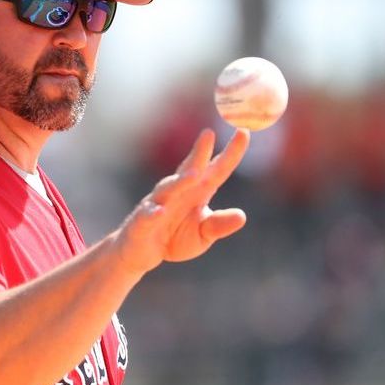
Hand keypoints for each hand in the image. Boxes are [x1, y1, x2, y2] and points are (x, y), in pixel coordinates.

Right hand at [113, 128, 249, 275]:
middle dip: (199, 152)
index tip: (243, 132)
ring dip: (180, 181)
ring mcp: (157, 205)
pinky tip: (160, 212)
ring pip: (168, 188)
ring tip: (194, 174)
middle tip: (209, 134)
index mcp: (196, 192)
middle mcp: (177, 193)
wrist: (141, 252)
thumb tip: (242, 216)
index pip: (216, 169)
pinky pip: (147, 216)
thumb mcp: (202, 234)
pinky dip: (153, 213)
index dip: (230, 153)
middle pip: (190, 169)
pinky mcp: (141, 223)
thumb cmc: (174, 238)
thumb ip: (219, 225)